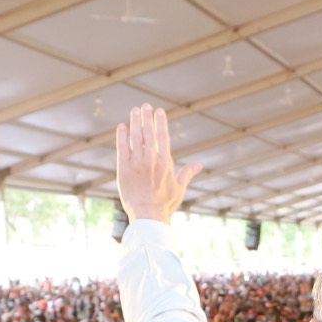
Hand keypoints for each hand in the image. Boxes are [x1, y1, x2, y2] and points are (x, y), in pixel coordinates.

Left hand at [115, 104, 201, 223]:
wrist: (148, 215)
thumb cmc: (164, 204)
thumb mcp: (179, 188)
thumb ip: (187, 173)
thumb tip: (199, 165)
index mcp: (166, 163)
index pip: (163, 137)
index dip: (161, 122)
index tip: (159, 111)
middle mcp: (152, 160)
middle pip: (149, 133)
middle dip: (147, 117)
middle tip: (145, 105)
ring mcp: (137, 164)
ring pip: (136, 138)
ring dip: (135, 122)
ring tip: (135, 110)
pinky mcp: (124, 169)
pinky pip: (122, 148)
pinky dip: (122, 136)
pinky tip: (122, 126)